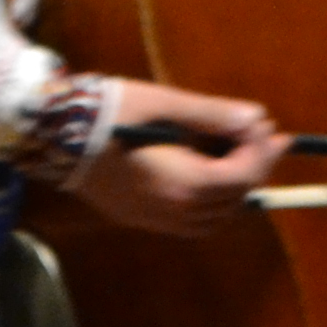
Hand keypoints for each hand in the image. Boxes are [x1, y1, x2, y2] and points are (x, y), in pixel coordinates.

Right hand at [63, 79, 285, 233]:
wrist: (54, 135)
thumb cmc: (110, 112)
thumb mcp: (163, 103)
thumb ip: (212, 114)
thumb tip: (255, 117)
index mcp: (185, 183)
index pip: (242, 175)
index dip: (262, 152)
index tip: (272, 127)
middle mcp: (174, 210)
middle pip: (233, 198)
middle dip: (254, 167)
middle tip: (263, 138)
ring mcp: (155, 219)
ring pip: (214, 217)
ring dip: (233, 190)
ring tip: (237, 157)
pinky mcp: (139, 218)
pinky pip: (189, 222)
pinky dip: (209, 204)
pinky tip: (205, 177)